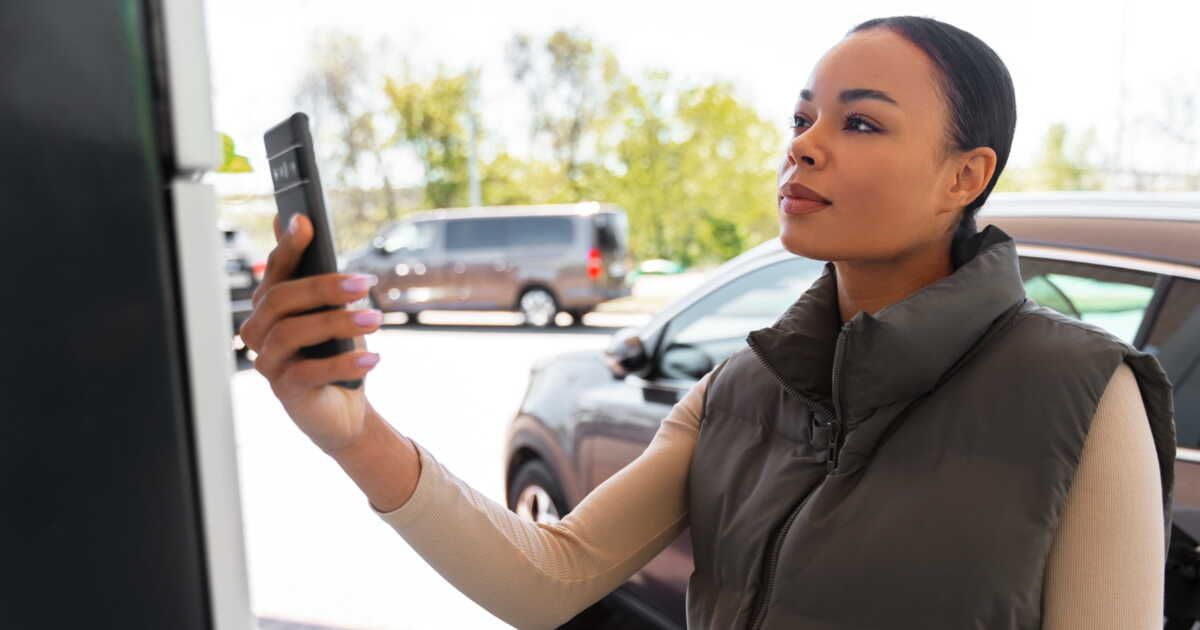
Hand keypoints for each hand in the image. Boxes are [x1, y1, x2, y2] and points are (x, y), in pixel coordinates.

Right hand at [238, 214, 383, 453]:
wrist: (342, 407)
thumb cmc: (334, 353)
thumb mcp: (331, 310)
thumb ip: (315, 273)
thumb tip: (295, 221)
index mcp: (269, 307)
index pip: (275, 271)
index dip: (288, 246)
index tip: (306, 222)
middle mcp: (260, 332)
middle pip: (280, 299)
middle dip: (323, 287)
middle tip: (364, 283)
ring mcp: (268, 362)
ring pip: (292, 333)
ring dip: (337, 322)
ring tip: (376, 320)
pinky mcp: (285, 391)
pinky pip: (309, 373)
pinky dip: (344, 363)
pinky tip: (372, 358)